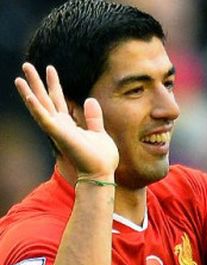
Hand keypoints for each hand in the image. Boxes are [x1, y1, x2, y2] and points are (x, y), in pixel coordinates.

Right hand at [14, 63, 117, 178]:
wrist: (101, 172)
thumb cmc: (100, 157)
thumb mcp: (99, 132)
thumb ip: (93, 117)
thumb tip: (90, 100)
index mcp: (68, 124)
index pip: (58, 99)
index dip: (54, 84)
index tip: (50, 68)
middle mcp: (60, 126)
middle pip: (45, 99)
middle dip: (36, 82)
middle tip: (27, 65)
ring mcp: (57, 130)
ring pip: (40, 107)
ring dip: (29, 92)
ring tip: (20, 77)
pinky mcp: (59, 135)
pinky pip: (44, 120)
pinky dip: (36, 108)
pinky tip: (29, 96)